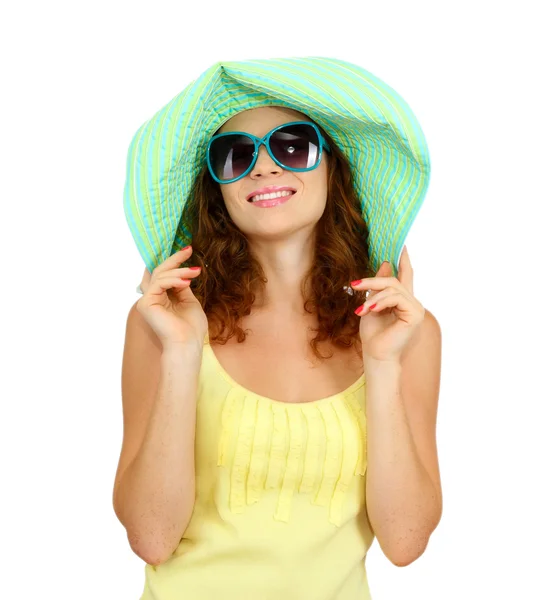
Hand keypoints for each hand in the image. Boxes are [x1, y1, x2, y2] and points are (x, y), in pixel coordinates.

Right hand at [136, 246, 208, 347]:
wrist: (188, 344)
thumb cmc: (191, 328)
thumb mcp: (189, 301)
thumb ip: (182, 286)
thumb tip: (182, 273)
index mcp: (161, 298)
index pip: (162, 274)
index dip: (172, 261)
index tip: (188, 251)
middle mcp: (151, 298)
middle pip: (159, 271)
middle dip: (174, 259)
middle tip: (189, 250)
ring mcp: (147, 301)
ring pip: (160, 275)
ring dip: (180, 271)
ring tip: (196, 272)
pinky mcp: (146, 303)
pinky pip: (159, 283)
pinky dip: (174, 280)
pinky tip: (187, 282)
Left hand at [352, 246, 425, 361]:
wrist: (376, 356)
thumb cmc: (373, 335)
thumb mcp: (372, 305)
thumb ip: (379, 287)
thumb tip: (385, 263)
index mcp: (403, 301)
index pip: (406, 276)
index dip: (404, 261)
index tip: (402, 246)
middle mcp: (412, 303)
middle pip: (394, 280)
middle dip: (373, 281)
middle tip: (355, 285)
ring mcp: (416, 309)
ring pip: (393, 288)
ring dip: (373, 297)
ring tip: (362, 310)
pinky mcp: (415, 314)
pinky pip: (396, 298)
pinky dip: (380, 302)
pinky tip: (370, 310)